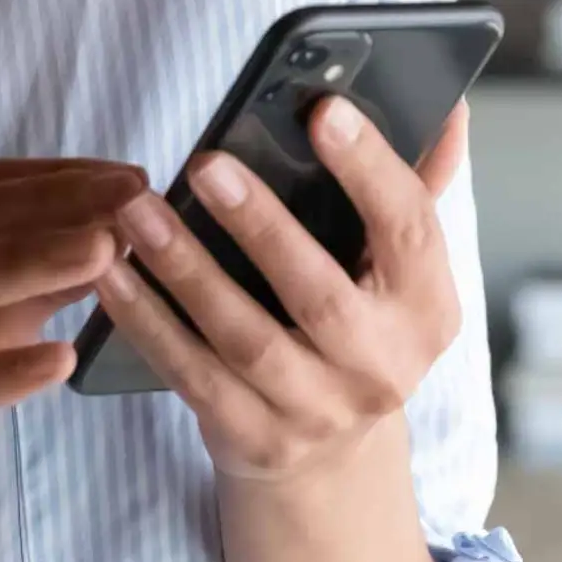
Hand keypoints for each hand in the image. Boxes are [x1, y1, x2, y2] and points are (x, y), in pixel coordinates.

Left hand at [93, 98, 468, 483]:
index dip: (370, 168)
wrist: (328, 456)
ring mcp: (317, 412)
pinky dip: (147, 323)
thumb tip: (449, 105)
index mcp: (428, 308)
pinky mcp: (255, 438)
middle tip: (206, 163)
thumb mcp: (398, 270)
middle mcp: (382, 367)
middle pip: (319, 293)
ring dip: (185, 269)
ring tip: (136, 211)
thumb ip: (416, 186)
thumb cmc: (358, 326)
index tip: (323, 110)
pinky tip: (112, 275)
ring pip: (244, 337)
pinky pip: (191, 375)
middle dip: (261, 224)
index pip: (410, 227)